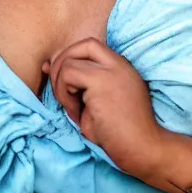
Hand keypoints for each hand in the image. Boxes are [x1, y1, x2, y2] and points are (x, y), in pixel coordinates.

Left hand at [42, 38, 166, 181]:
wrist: (143, 148)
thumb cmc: (121, 134)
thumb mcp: (99, 103)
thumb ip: (80, 85)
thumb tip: (48, 67)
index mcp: (121, 67)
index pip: (91, 46)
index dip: (71, 56)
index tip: (58, 75)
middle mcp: (118, 63)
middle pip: (82, 45)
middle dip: (62, 63)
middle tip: (60, 91)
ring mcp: (110, 70)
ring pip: (68, 62)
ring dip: (61, 87)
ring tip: (74, 109)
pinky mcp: (101, 82)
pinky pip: (68, 77)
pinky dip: (64, 96)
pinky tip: (77, 114)